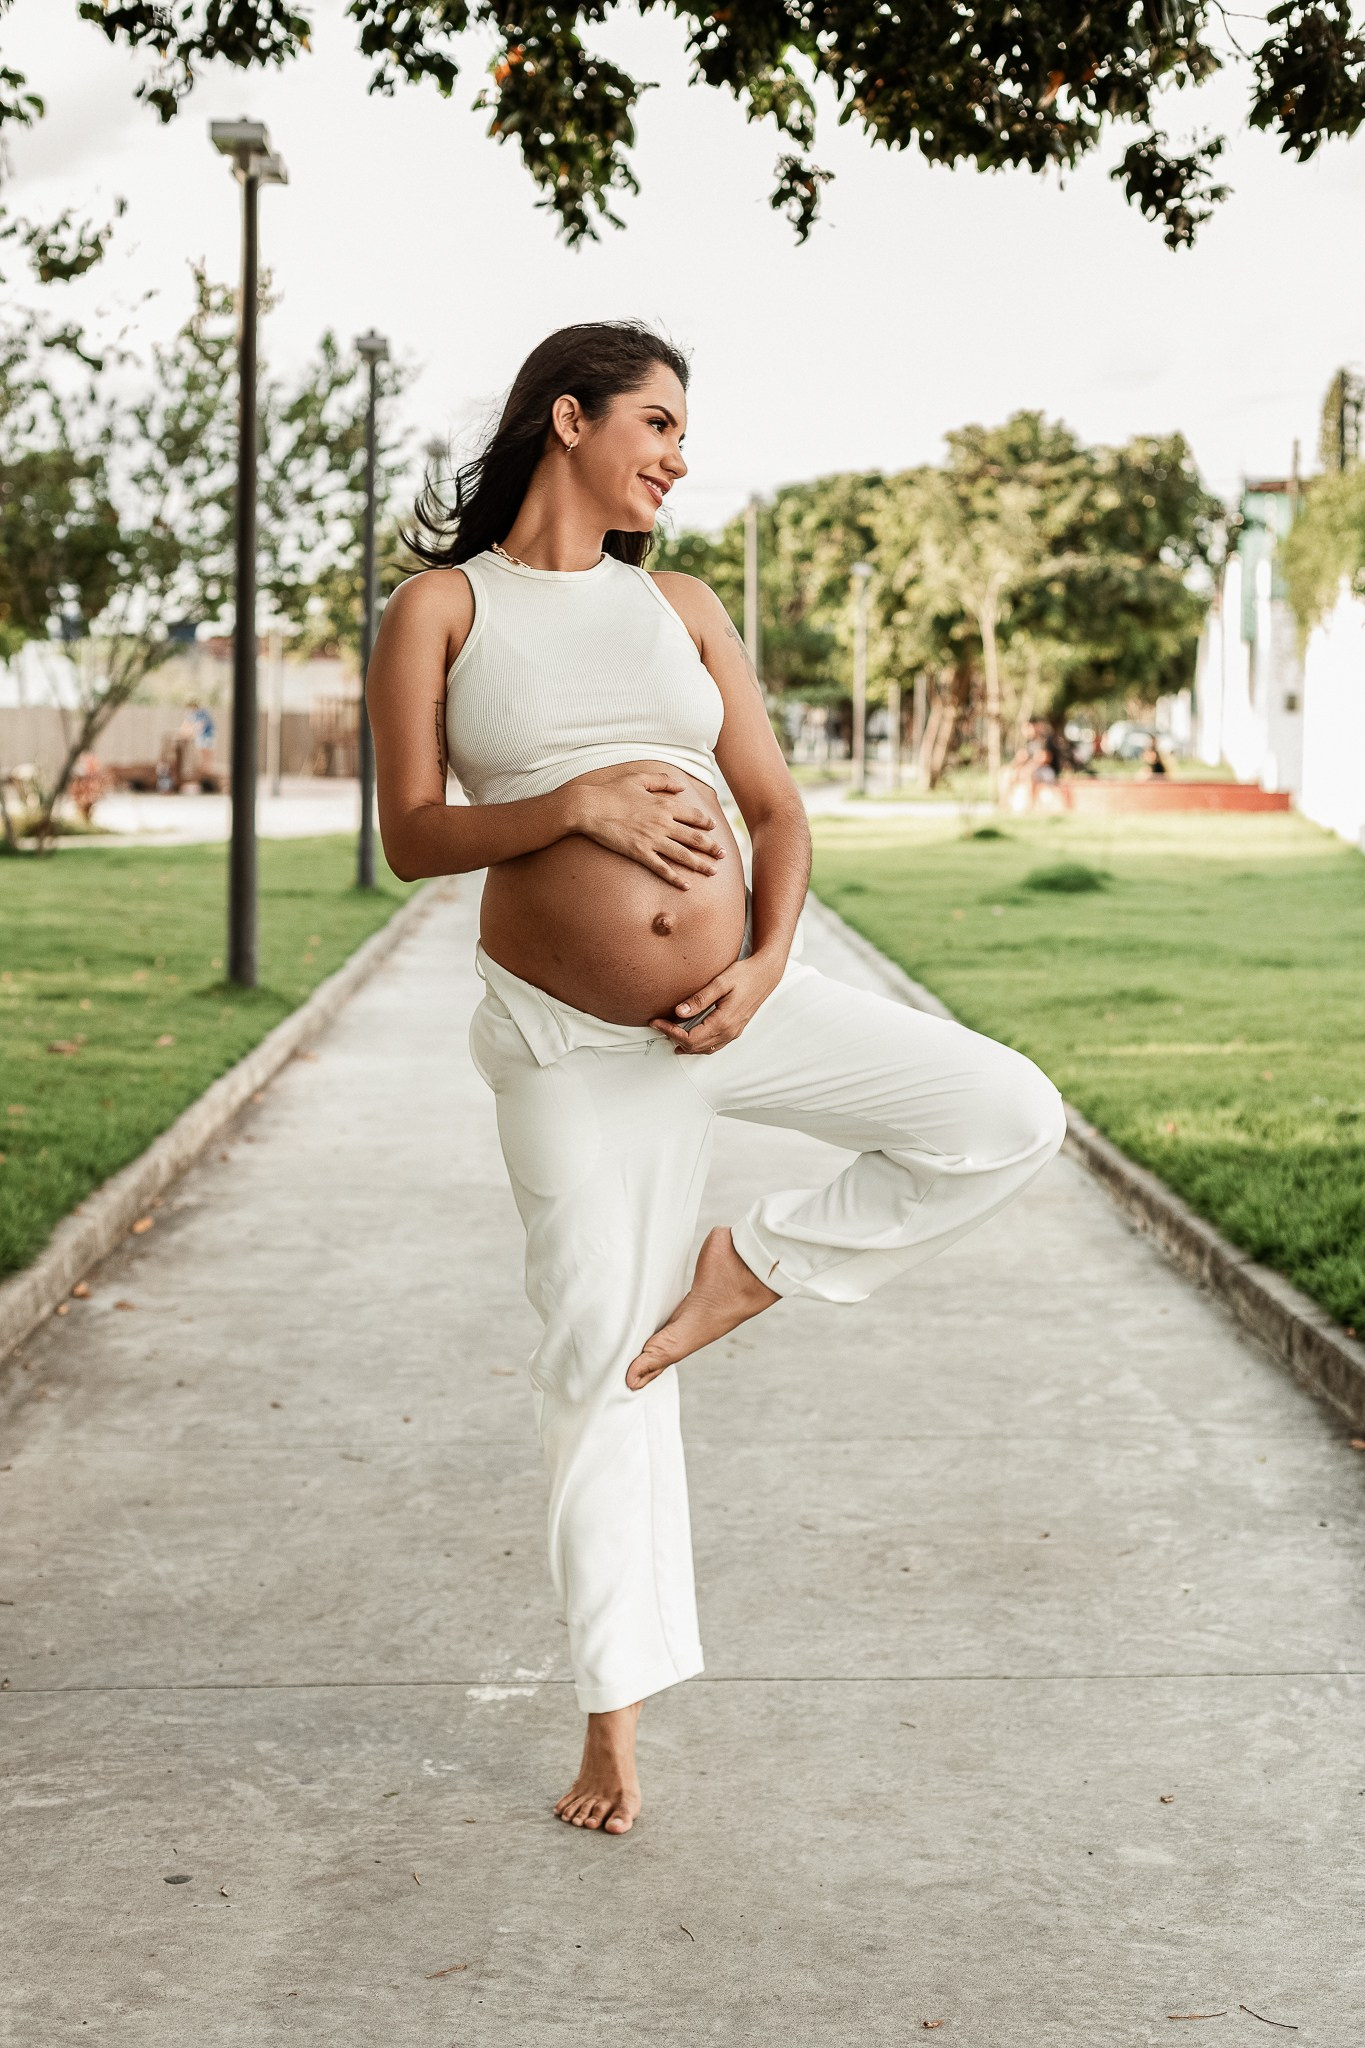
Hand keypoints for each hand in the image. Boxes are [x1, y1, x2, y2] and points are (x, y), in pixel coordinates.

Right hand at [566, 763, 725, 889]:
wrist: (589, 807)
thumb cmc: (611, 791)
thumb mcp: (638, 778)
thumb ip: (662, 781)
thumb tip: (681, 787)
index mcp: (664, 804)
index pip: (693, 815)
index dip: (706, 823)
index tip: (713, 828)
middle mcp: (662, 823)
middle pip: (694, 838)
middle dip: (711, 847)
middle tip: (723, 854)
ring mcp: (652, 839)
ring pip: (683, 855)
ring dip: (700, 865)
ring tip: (713, 872)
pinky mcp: (639, 853)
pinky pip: (662, 868)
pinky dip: (675, 878)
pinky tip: (686, 885)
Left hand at [650, 952, 783, 1054]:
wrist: (765, 974)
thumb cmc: (745, 975)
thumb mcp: (720, 982)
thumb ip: (700, 999)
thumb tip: (679, 1012)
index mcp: (723, 1022)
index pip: (690, 1037)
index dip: (670, 1032)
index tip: (656, 1022)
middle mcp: (729, 1032)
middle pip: (695, 1047)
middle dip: (674, 1038)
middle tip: (659, 1025)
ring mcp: (733, 1033)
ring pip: (704, 1049)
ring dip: (685, 1045)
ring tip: (669, 1034)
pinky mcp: (735, 1030)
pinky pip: (714, 1046)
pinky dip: (699, 1045)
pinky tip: (690, 1040)